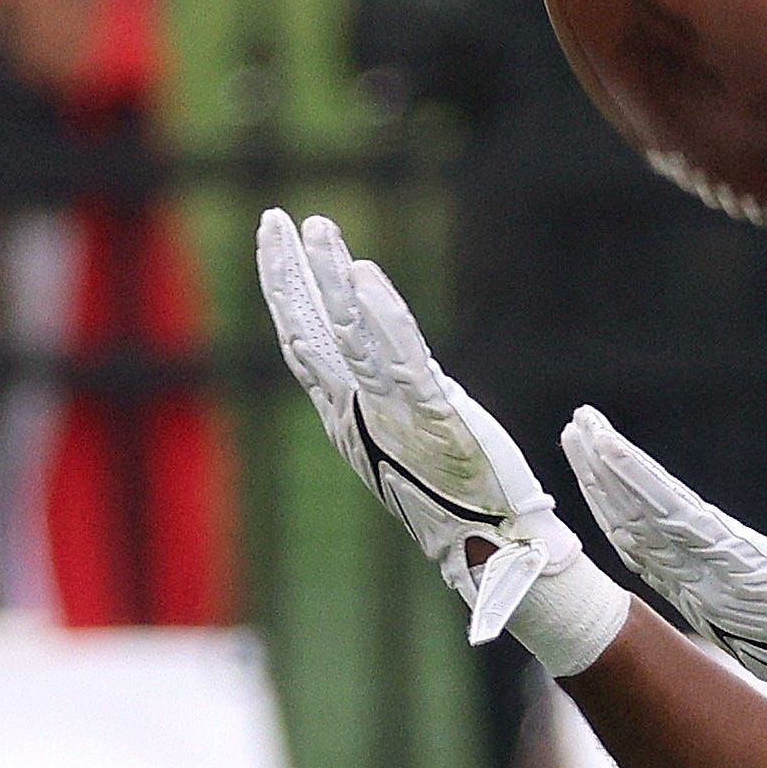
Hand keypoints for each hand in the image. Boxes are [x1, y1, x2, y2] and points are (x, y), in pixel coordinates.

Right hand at [251, 205, 626, 670]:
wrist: (493, 548)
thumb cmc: (459, 499)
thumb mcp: (408, 440)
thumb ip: (386, 398)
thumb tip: (377, 354)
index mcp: (347, 420)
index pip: (304, 344)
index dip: (286, 292)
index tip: (276, 242)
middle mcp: (356, 414)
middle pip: (308, 331)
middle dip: (286, 274)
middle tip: (273, 219)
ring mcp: (389, 412)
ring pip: (345, 333)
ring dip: (327, 276)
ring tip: (312, 225)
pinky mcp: (430, 412)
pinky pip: (396, 353)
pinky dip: (378, 312)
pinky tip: (363, 271)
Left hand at [564, 416, 766, 767]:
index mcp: (744, 571)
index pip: (675, 514)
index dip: (635, 476)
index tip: (602, 440)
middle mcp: (709, 588)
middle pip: (641, 522)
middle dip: (606, 473)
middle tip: (579, 424)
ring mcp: (699, 601)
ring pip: (636, 542)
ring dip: (605, 496)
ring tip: (580, 446)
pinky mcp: (700, 608)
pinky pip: (647, 564)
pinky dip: (621, 530)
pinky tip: (604, 505)